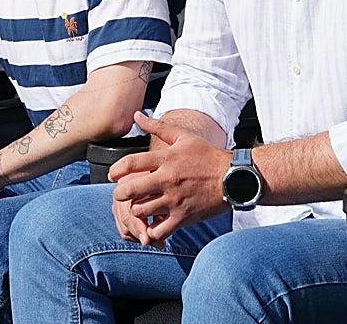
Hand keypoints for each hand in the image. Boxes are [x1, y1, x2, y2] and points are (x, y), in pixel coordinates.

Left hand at [108, 112, 230, 244]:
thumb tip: (136, 115)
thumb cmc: (207, 155)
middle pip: (131, 189)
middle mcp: (168, 179)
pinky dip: (151, 230)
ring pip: (141, 211)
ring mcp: (175, 200)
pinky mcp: (183, 217)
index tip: (113, 175)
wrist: (233, 177)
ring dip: (135, 210)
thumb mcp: (184, 137)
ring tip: (137, 208)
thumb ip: (158, 127)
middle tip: (121, 194)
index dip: (115, 170)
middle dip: (119, 194)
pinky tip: (151, 224)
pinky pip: (159, 230)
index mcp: (167, 158)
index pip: (131, 163)